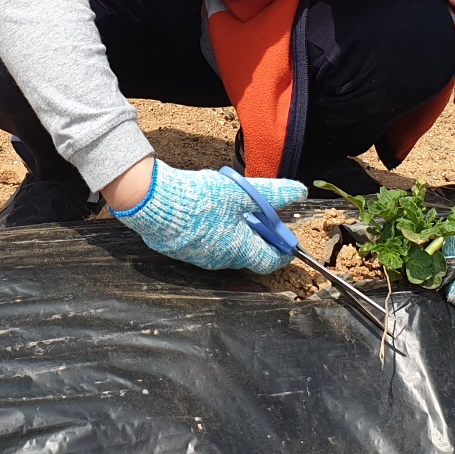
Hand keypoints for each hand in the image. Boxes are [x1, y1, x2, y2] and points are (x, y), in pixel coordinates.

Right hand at [109, 159, 304, 273]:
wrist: (154, 203)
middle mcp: (221, 260)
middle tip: (258, 213)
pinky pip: (206, 245)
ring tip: (231, 207)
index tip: (287, 237)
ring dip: (234, 232)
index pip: (270, 260)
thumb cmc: (200, 200)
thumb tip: (299, 192)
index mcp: (240, 250)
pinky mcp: (182, 250)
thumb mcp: (242, 192)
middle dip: (257, 235)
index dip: (283, 249)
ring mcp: (199, 258)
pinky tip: (207, 211)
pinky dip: (214, 231)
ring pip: (226, 248)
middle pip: (248, 253)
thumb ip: (273, 194)